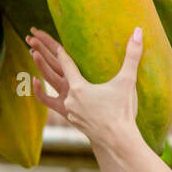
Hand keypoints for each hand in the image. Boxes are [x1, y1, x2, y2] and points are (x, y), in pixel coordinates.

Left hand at [26, 26, 144, 157]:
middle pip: (55, 73)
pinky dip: (52, 96)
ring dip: (47, 74)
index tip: (55, 42)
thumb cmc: (123, 110)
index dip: (62, 52)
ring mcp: (70, 111)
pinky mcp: (73, 121)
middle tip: (33, 41)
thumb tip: (138, 31)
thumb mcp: (127, 81)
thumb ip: (132, 56)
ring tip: (38, 61)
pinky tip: (47, 89)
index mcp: (79, 87)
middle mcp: (70, 98)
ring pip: (57, 89)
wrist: (119, 140)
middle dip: (44, 55)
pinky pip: (59, 105)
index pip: (66, 63)